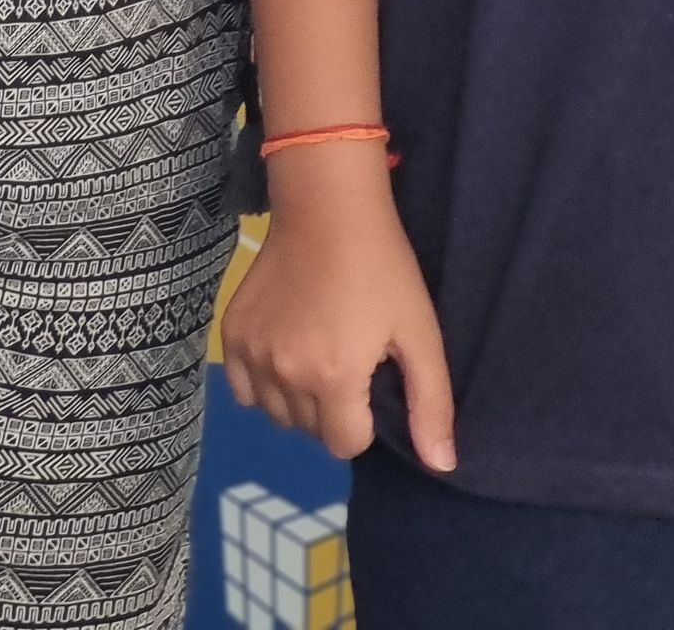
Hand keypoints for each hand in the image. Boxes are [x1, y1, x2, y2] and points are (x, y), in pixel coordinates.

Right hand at [221, 148, 455, 470]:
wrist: (326, 206)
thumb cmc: (381, 266)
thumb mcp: (420, 331)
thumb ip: (431, 403)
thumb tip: (442, 466)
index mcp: (333, 379)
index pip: (347, 445)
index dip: (365, 419)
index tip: (371, 378)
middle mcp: (285, 376)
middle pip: (311, 430)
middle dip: (333, 409)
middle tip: (347, 357)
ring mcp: (252, 355)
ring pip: (276, 414)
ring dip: (298, 400)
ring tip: (317, 352)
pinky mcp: (231, 334)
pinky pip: (243, 388)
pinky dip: (262, 382)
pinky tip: (285, 350)